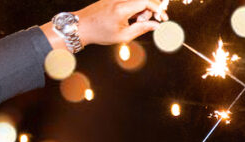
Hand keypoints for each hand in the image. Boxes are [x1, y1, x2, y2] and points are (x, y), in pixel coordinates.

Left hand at [41, 1, 165, 49]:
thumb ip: (142, 29)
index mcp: (122, 8)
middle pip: (143, 0)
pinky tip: (126, 18)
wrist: (81, 26)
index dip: (158, 9)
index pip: (146, 2)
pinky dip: (132, 9)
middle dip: (148, 11)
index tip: (163, 18)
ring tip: (132, 22)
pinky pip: (128, 1)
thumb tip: (157, 26)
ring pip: (136, 1)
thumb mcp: (123, 36)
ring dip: (140, 11)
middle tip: (143, 23)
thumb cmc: (100, 33)